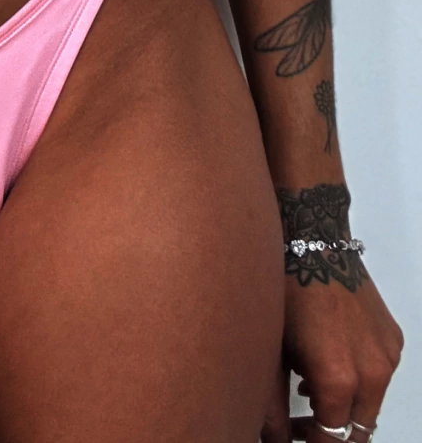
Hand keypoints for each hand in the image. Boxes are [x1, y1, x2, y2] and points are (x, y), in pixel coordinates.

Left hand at [261, 270, 402, 441]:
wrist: (312, 240)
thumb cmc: (286, 287)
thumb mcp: (270, 351)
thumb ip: (273, 407)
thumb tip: (273, 439)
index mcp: (340, 380)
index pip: (333, 441)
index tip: (295, 438)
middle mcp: (372, 372)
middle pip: (357, 431)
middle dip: (329, 434)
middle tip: (300, 425)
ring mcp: (387, 355)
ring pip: (369, 405)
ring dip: (344, 407)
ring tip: (307, 387)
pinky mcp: (392, 339)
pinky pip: (378, 375)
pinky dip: (357, 380)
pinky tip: (326, 362)